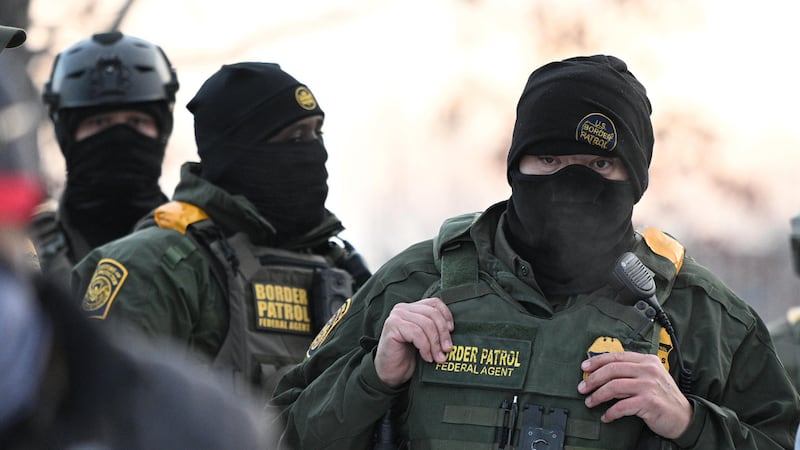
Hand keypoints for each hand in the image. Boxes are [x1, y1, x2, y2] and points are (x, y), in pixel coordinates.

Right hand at [373, 298, 453, 387]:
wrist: (390, 373)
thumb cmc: (408, 356)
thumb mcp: (425, 339)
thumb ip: (434, 329)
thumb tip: (452, 330)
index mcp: (412, 308)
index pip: (434, 303)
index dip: (446, 316)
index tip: (452, 331)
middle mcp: (403, 309)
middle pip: (432, 314)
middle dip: (443, 334)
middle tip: (447, 350)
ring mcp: (396, 316)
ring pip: (426, 324)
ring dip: (435, 343)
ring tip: (438, 357)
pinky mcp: (392, 326)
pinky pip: (417, 333)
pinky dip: (425, 347)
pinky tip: (426, 357)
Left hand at [577, 351, 691, 438]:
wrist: (684, 417)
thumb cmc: (663, 397)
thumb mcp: (650, 377)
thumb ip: (631, 372)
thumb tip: (602, 372)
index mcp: (647, 360)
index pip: (617, 356)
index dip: (597, 361)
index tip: (584, 367)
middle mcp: (648, 370)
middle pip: (612, 370)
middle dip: (593, 379)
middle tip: (582, 388)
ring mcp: (649, 386)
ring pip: (614, 387)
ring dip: (598, 395)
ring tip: (590, 402)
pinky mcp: (649, 402)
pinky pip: (622, 406)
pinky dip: (610, 412)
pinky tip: (606, 416)